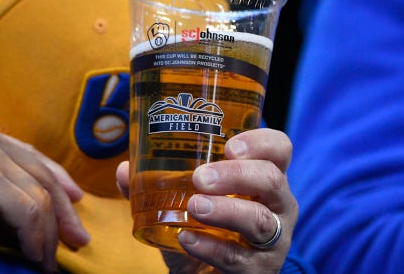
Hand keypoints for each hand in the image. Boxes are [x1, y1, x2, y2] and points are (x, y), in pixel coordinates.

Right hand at [0, 119, 89, 272]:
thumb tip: (6, 203)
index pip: (31, 156)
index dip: (57, 179)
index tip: (73, 199)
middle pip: (42, 175)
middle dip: (63, 210)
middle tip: (77, 237)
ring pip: (39, 198)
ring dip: (48, 234)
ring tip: (48, 261)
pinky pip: (28, 213)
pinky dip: (35, 238)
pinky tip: (33, 255)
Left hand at [116, 128, 297, 273]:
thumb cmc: (206, 228)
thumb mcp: (184, 202)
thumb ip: (157, 185)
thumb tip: (125, 169)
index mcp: (262, 178)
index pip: (278, 149)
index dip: (260, 142)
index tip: (228, 145)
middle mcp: (277, 205)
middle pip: (272, 180)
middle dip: (236, 175)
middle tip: (200, 178)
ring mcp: (274, 239)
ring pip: (262, 221)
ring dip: (226, 211)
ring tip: (194, 207)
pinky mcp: (261, 270)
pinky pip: (240, 259)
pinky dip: (212, 248)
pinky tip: (187, 239)